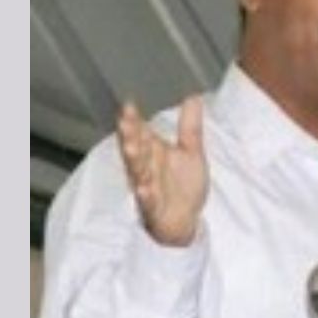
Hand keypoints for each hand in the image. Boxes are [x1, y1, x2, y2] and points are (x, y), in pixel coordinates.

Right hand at [116, 95, 208, 246]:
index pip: (140, 132)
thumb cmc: (183, 185)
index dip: (133, 120)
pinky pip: (147, 201)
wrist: (186, 221)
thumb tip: (193, 97)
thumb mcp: (191, 152)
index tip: (128, 105)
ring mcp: (147, 187)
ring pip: (137, 172)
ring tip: (131, 148)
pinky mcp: (153, 208)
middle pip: (135, 149)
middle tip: (125, 122)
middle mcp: (146, 168)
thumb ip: (190, 126)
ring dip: (134, 160)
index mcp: (153, 152)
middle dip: (129, 136)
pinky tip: (143, 188)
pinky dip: (145, 195)